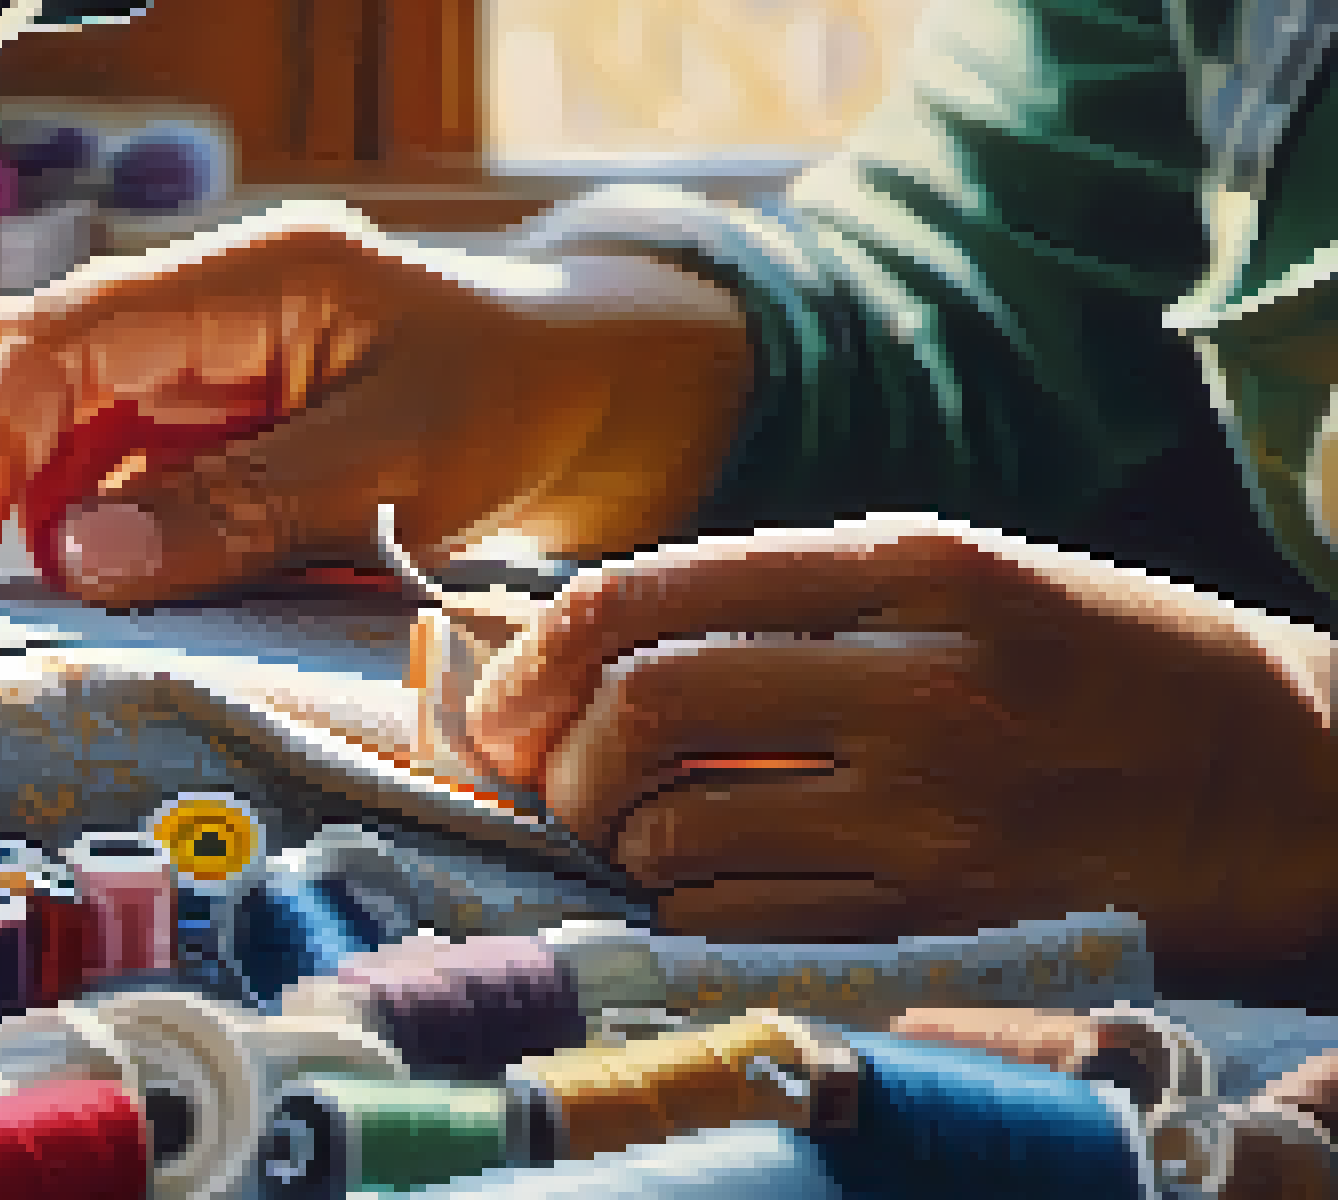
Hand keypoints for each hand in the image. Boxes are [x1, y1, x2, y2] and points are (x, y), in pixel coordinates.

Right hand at [0, 202, 753, 607]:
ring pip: (64, 429)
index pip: (66, 335)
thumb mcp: (395, 467)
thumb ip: (241, 510)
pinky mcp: (216, 429)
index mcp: (254, 279)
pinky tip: (91, 599)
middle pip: (34, 370)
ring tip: (27, 613)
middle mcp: (210, 311)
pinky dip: (91, 538)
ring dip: (30, 516)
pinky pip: (119, 476)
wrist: (590, 397)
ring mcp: (207, 368)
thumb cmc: (516, 399)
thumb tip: (83, 559)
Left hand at [461, 516, 1337, 992]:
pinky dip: (683, 908)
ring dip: (620, 840)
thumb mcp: (963, 574)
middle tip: (555, 778)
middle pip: (647, 708)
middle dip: (558, 755)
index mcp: (915, 564)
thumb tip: (586, 632)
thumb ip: (790, 594)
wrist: (1298, 784)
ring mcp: (939, 813)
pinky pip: (740, 924)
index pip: (654, 592)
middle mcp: (922, 681)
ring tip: (645, 831)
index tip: (500, 701)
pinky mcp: (950, 924)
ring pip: (676, 833)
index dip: (538, 652)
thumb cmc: (1103, 665)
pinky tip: (707, 886)